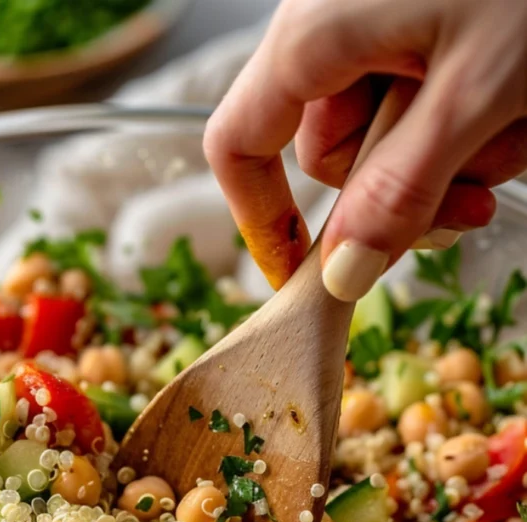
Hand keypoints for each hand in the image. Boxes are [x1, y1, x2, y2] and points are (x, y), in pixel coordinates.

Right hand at [204, 0, 526, 298]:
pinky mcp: (420, 12)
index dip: (262, 221)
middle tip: (474, 202)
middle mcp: (331, 21)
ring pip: (386, 130)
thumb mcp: (476, 94)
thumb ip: (402, 192)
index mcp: (315, 35)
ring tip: (517, 124)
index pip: (240, 147)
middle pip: (331, 153)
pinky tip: (516, 97)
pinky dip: (469, 112)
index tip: (303, 277)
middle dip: (402, 192)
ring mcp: (378, 14)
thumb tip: (344, 273)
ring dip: (451, 155)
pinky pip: (422, 89)